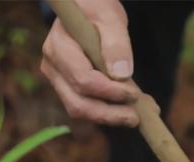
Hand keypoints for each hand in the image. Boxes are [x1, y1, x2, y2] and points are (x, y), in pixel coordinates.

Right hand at [41, 0, 139, 126]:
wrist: (87, 9)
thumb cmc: (96, 9)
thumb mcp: (110, 18)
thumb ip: (116, 44)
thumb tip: (121, 76)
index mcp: (59, 47)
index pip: (82, 80)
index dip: (109, 92)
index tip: (134, 94)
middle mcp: (53, 67)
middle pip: (78, 104)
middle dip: (109, 115)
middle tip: (136, 118)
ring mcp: (59, 80)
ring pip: (81, 110)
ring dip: (111, 117)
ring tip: (139, 115)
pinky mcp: (70, 88)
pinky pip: (88, 106)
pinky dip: (110, 111)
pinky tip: (133, 107)